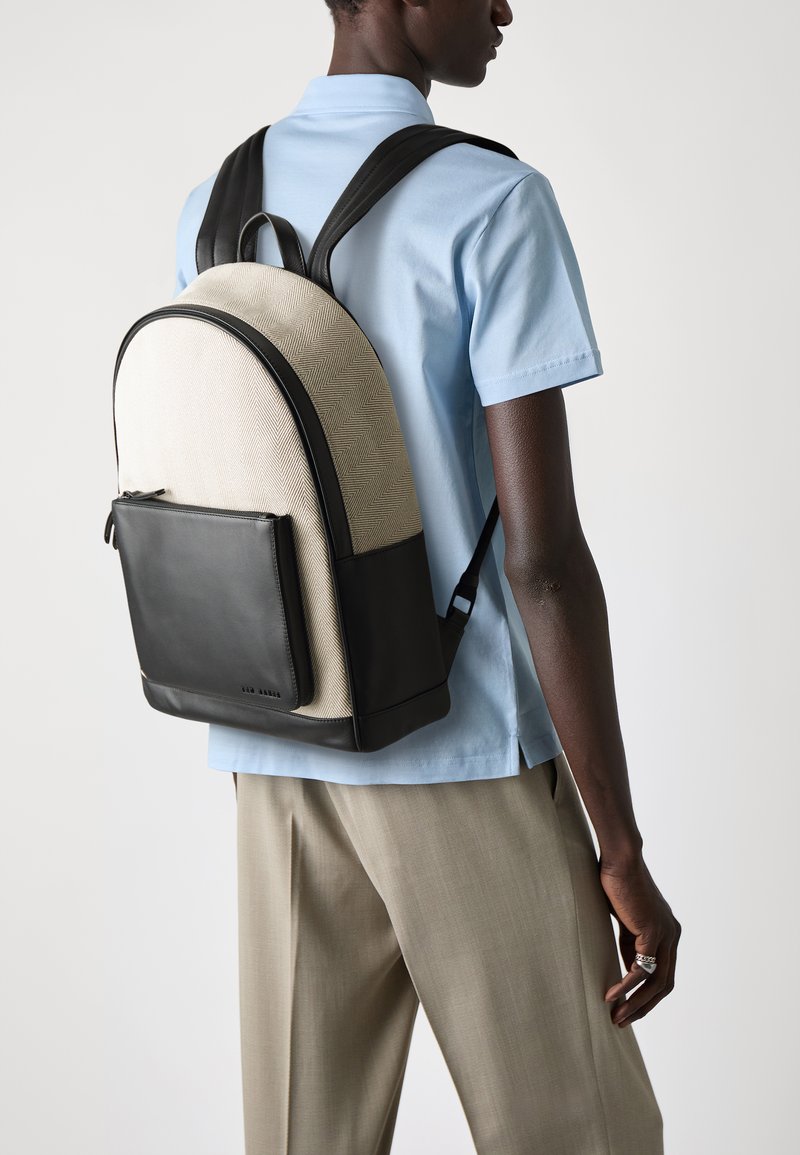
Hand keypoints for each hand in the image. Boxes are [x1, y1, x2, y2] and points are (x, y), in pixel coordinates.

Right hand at [599, 853, 680, 1026]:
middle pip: (664, 985)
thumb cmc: (618, 884)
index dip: (648, 996)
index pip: (664, 975)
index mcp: (668, 933)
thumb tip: (628, 970)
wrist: (620, 860)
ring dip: (636, 1003)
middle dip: (643, 1007)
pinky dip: (626, 985)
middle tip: (623, 1021)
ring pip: (656, 982)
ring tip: (617, 1016)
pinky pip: (640, 968)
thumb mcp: (626, 921)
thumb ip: (631, 943)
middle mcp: (672, 936)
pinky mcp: (652, 931)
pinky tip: (611, 995)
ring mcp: (665, 934)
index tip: (629, 1009)